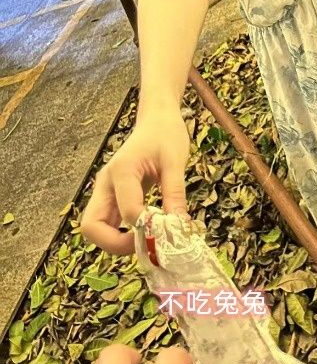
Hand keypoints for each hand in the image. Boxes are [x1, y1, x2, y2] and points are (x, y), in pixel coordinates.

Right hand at [81, 106, 190, 254]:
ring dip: (116, 242)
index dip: (146, 228)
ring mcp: (105, 190)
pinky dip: (120, 235)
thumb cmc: (166, 134)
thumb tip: (178, 226)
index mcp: (122, 171)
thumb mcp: (176, 161)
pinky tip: (145, 232)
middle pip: (91, 226)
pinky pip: (107, 223)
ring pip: (95, 228)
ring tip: (147, 240)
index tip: (168, 232)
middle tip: (146, 244)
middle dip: (115, 244)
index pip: (127, 211)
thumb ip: (175, 193)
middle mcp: (106, 183)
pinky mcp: (111, 196)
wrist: (158, 119)